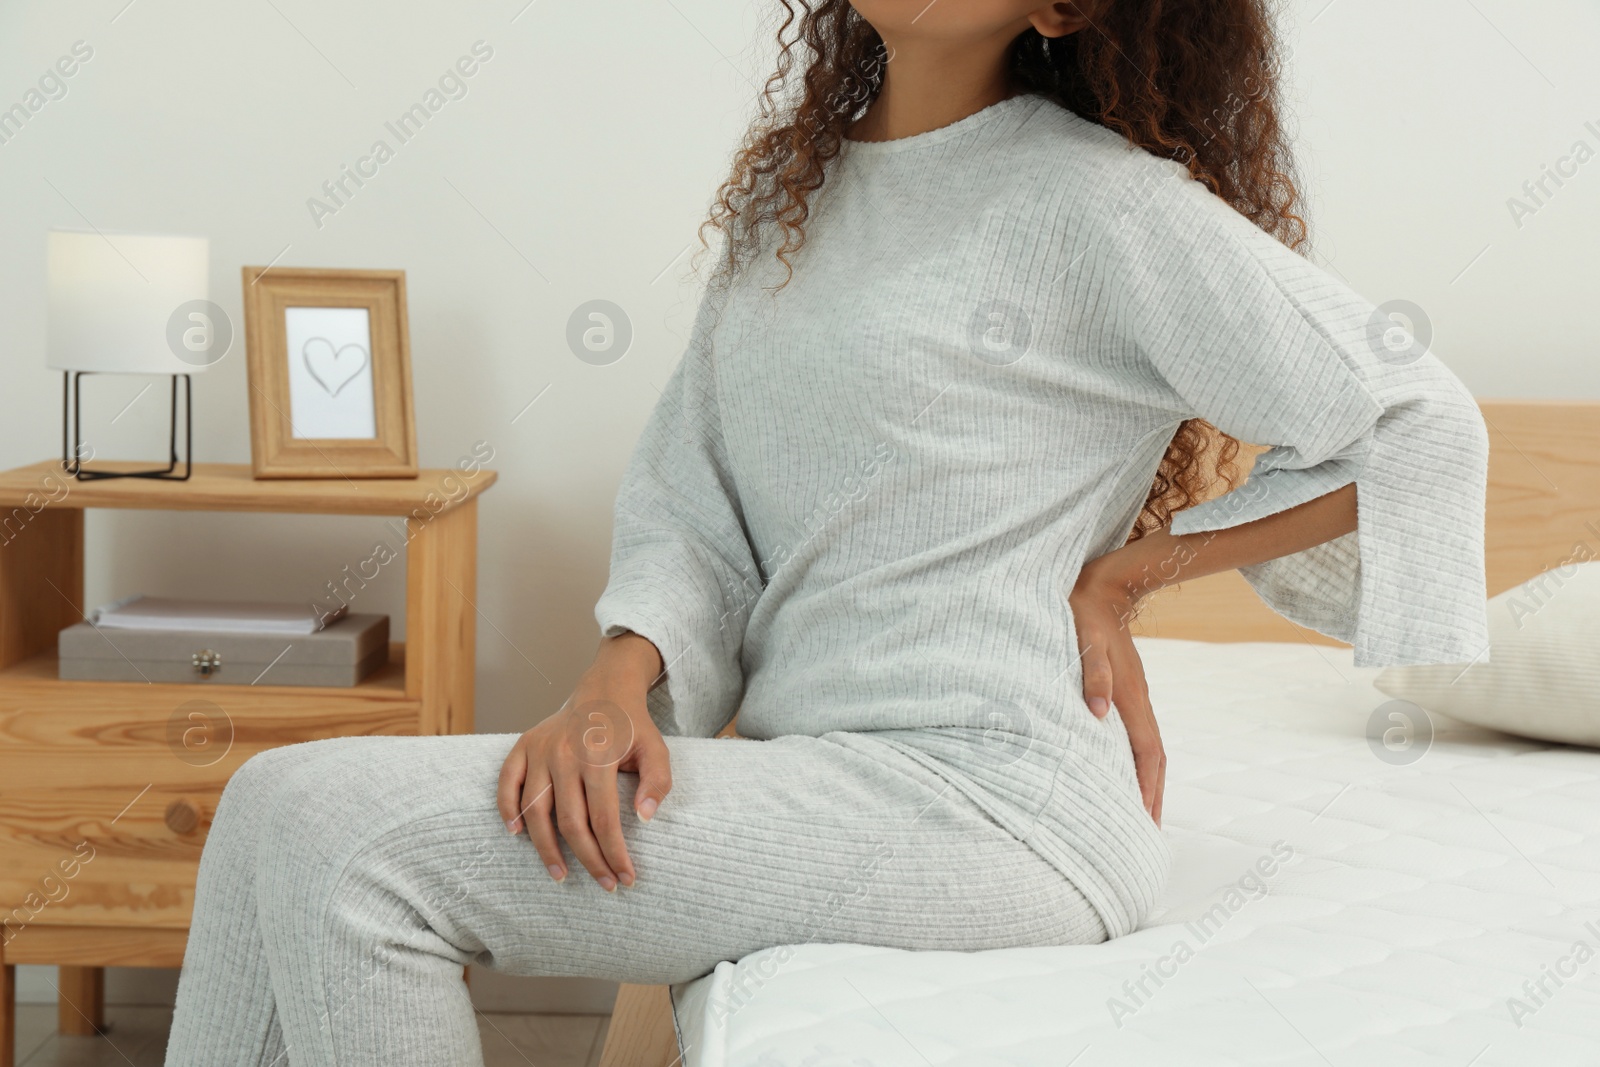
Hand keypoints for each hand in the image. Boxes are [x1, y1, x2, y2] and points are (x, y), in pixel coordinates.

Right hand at [496, 633, 671, 889]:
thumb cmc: (632, 726)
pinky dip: (507, 810)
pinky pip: (507, 783)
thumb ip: (657, 782)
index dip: (614, 853)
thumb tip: (644, 818)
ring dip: (546, 849)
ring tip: (560, 875)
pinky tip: (517, 834)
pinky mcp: (523, 746)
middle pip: (571, 823)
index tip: (625, 878)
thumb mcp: (656, 749)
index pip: (604, 819)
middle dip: (589, 860)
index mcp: (600, 756)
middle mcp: (565, 754)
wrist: (605, 688)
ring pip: (535, 812)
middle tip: (603, 884)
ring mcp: (540, 750)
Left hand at [1069, 563, 1165, 825]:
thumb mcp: (1085, 641)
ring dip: (1145, 781)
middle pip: (1152, 759)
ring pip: (1145, 748)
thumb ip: (1092, 675)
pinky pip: (1134, 735)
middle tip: (1146, 833)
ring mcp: (1132, 696)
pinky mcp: (1123, 690)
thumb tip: (1097, 713)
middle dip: (1152, 796)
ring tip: (1139, 813)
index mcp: (1130, 695)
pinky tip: (1121, 770)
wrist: (1099, 586)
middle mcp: (1136, 700)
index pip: (1146, 753)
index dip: (1147, 789)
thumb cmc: (1084, 614)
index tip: (1146, 823)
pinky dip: (1134, 760)